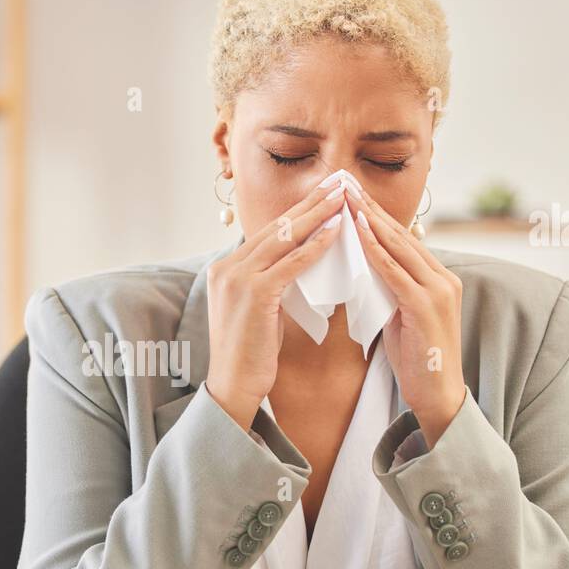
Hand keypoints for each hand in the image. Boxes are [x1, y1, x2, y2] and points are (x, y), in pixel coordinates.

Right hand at [204, 178, 345, 429]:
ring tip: (343, 198)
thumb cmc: (251, 353)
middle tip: (339, 182)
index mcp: (226, 268)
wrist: (233, 386)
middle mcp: (227, 267)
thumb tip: (300, 262)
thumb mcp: (259, 309)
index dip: (298, 211)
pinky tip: (335, 232)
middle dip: (310, 203)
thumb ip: (272, 282)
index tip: (324, 194)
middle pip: (276, 227)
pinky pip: (290, 263)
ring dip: (317, 216)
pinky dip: (315, 246)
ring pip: (283, 238)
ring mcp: (237, 279)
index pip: (268, 232)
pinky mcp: (254, 295)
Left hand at [346, 185, 465, 447]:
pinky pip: (395, 271)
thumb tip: (363, 269)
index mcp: (436, 278)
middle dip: (371, 207)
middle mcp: (442, 277)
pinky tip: (356, 232)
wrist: (438, 397)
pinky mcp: (427, 307)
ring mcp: (438, 290)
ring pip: (399, 246)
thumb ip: (389, 290)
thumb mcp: (400, 316)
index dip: (375, 214)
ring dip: (370, 220)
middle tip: (345, 182)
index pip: (401, 238)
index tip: (350, 193)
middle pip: (401, 233)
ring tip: (346, 197)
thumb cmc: (415, 360)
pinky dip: (374, 249)